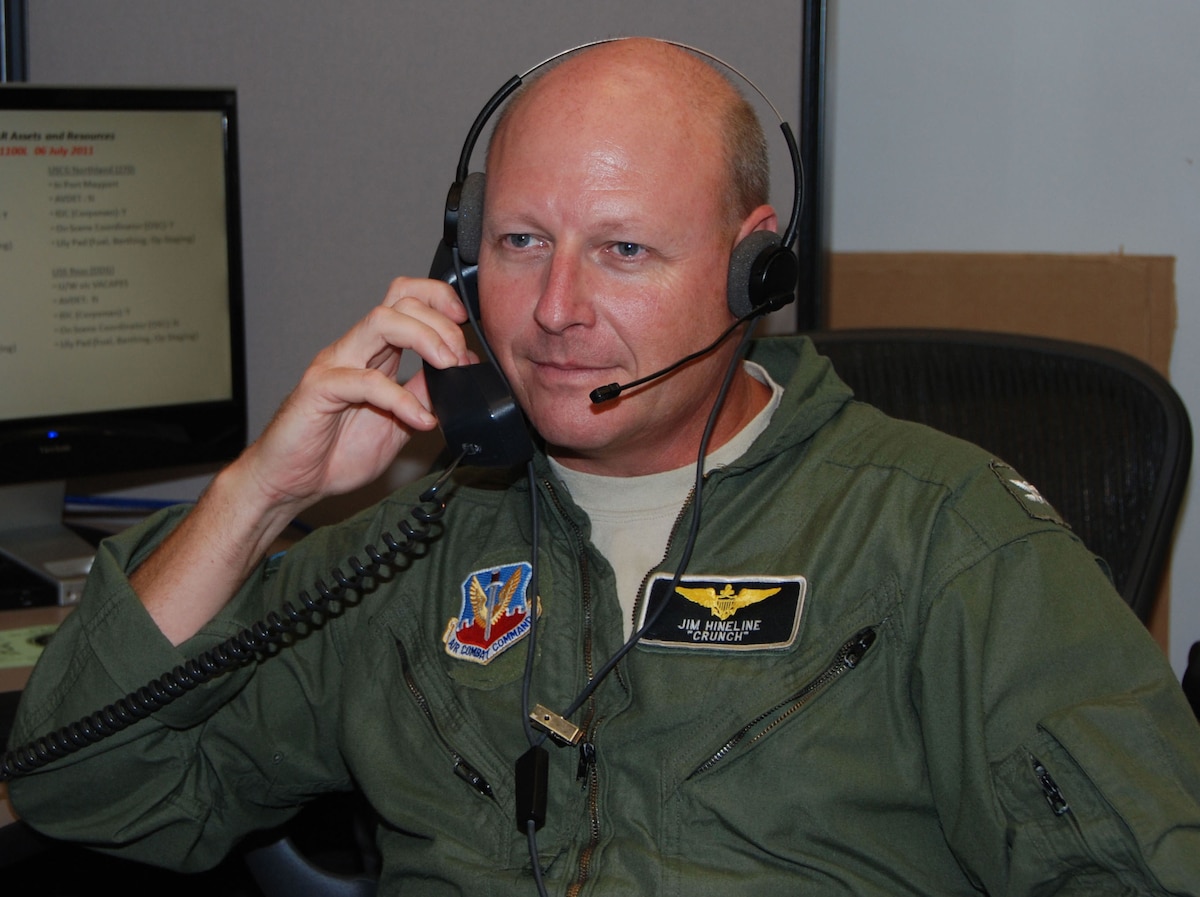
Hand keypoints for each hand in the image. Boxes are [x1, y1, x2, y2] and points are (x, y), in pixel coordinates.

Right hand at [239, 276, 474, 515]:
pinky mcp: (320, 390)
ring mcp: (335, 365)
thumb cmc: (335, 453)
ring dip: (425, 338)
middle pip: (400, 301)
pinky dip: (400, 399)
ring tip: (448, 367)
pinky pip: (365, 381)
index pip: (405, 300)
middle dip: (440, 321)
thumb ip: (423, 394)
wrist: (291, 483)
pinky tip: (420, 421)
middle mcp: (354, 351)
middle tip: (459, 357)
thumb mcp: (398, 421)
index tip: (465, 323)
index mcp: (373, 353)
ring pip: (381, 321)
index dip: (438, 299)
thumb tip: (458, 372)